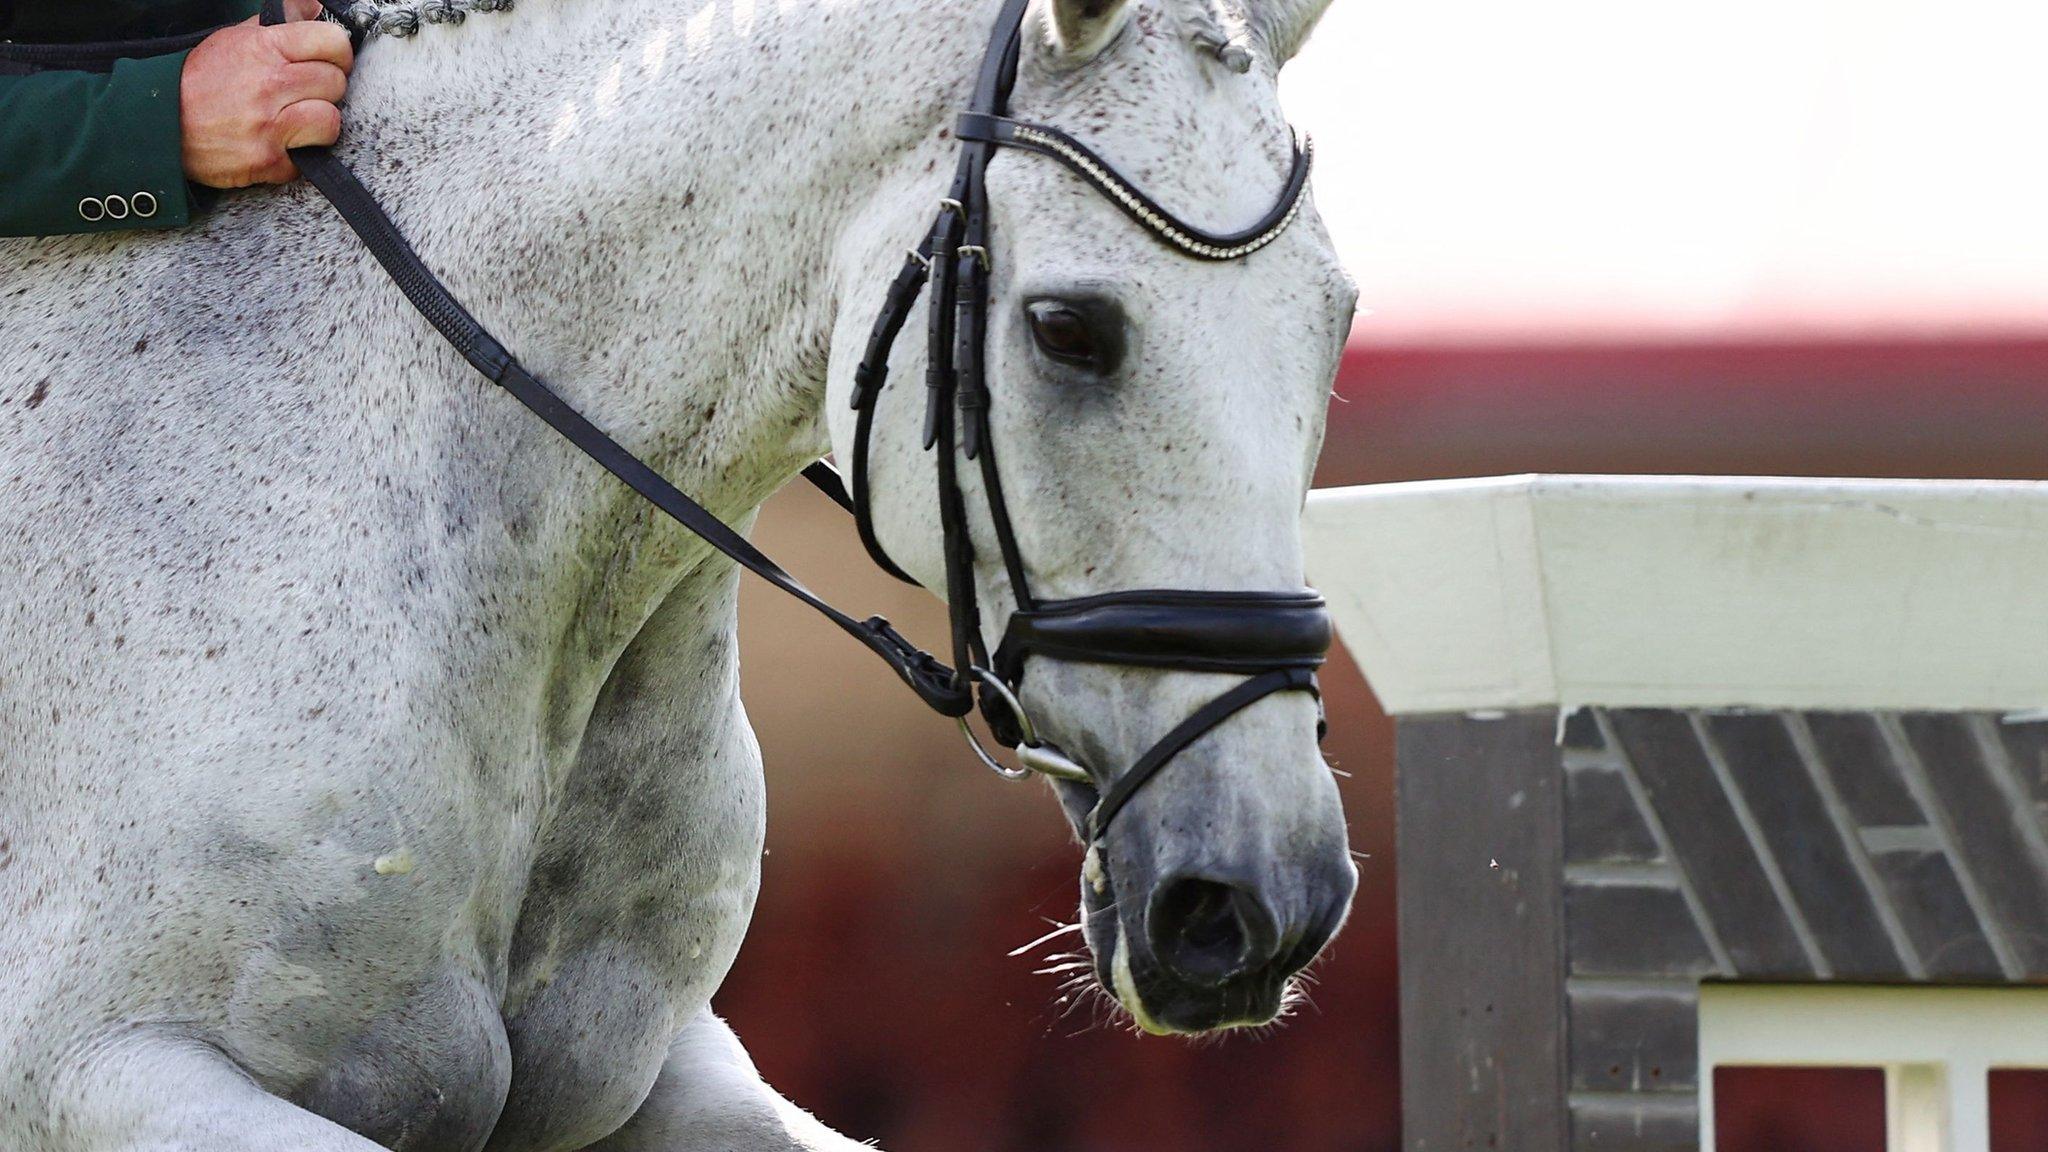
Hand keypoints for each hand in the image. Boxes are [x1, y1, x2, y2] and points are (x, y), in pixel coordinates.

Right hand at [179, 0, 352, 187]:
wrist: (159, 123)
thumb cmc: (200, 80)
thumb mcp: (234, 39)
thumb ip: (278, 23)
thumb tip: (313, 6)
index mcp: (264, 48)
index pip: (331, 40)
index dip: (338, 53)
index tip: (330, 62)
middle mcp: (269, 84)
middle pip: (335, 82)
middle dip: (327, 89)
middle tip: (308, 94)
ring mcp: (269, 125)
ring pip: (331, 120)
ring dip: (320, 123)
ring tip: (299, 121)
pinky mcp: (267, 160)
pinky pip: (309, 157)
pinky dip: (298, 155)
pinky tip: (279, 144)